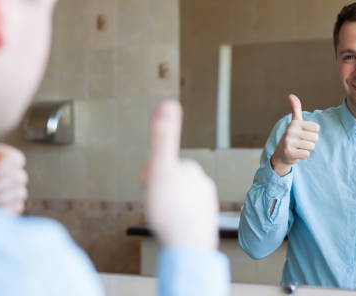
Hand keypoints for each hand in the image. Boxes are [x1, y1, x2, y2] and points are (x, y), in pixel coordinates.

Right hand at [142, 100, 218, 249]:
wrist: (188, 250)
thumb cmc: (172, 212)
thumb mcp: (160, 169)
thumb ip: (163, 137)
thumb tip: (168, 104)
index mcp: (191, 169)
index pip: (162, 168)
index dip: (151, 179)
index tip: (153, 190)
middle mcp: (202, 184)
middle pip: (169, 185)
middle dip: (159, 194)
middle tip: (158, 208)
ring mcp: (205, 204)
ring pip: (176, 202)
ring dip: (166, 209)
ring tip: (166, 221)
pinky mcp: (204, 223)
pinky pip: (183, 218)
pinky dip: (176, 223)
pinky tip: (174, 231)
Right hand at [270, 94, 319, 176]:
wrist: (281, 154)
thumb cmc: (292, 137)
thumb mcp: (295, 122)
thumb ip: (296, 109)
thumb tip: (291, 95)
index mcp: (295, 123)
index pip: (316, 128)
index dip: (312, 133)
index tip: (303, 134)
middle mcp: (290, 130)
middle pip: (315, 138)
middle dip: (310, 142)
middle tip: (300, 143)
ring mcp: (288, 141)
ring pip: (311, 146)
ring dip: (307, 149)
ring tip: (298, 148)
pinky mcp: (288, 152)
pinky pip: (306, 154)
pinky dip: (303, 156)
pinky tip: (296, 154)